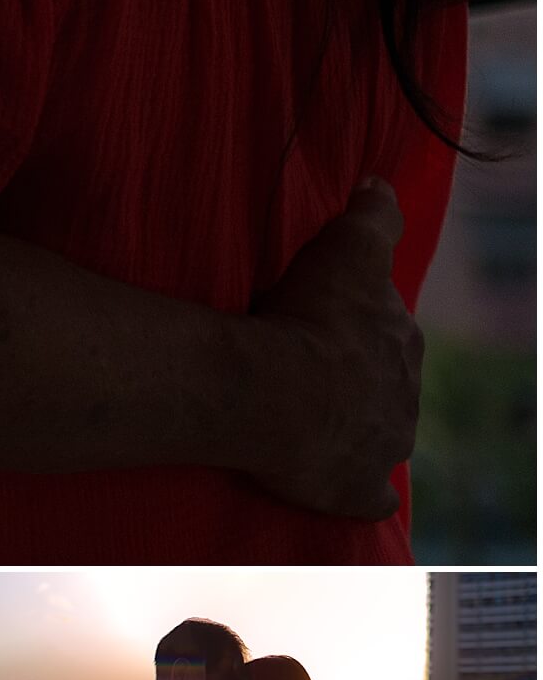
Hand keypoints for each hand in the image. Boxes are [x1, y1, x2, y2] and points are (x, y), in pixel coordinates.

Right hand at [248, 178, 421, 520]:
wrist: (277, 393)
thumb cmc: (310, 317)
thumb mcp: (347, 247)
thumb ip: (372, 214)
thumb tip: (379, 184)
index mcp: (402, 342)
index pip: (389, 327)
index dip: (359, 320)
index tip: (328, 317)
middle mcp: (403, 396)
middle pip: (386, 381)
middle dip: (361, 374)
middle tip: (314, 364)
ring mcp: (382, 446)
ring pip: (382, 432)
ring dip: (360, 424)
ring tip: (318, 415)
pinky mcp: (355, 489)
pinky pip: (370, 495)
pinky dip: (366, 491)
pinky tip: (354, 486)